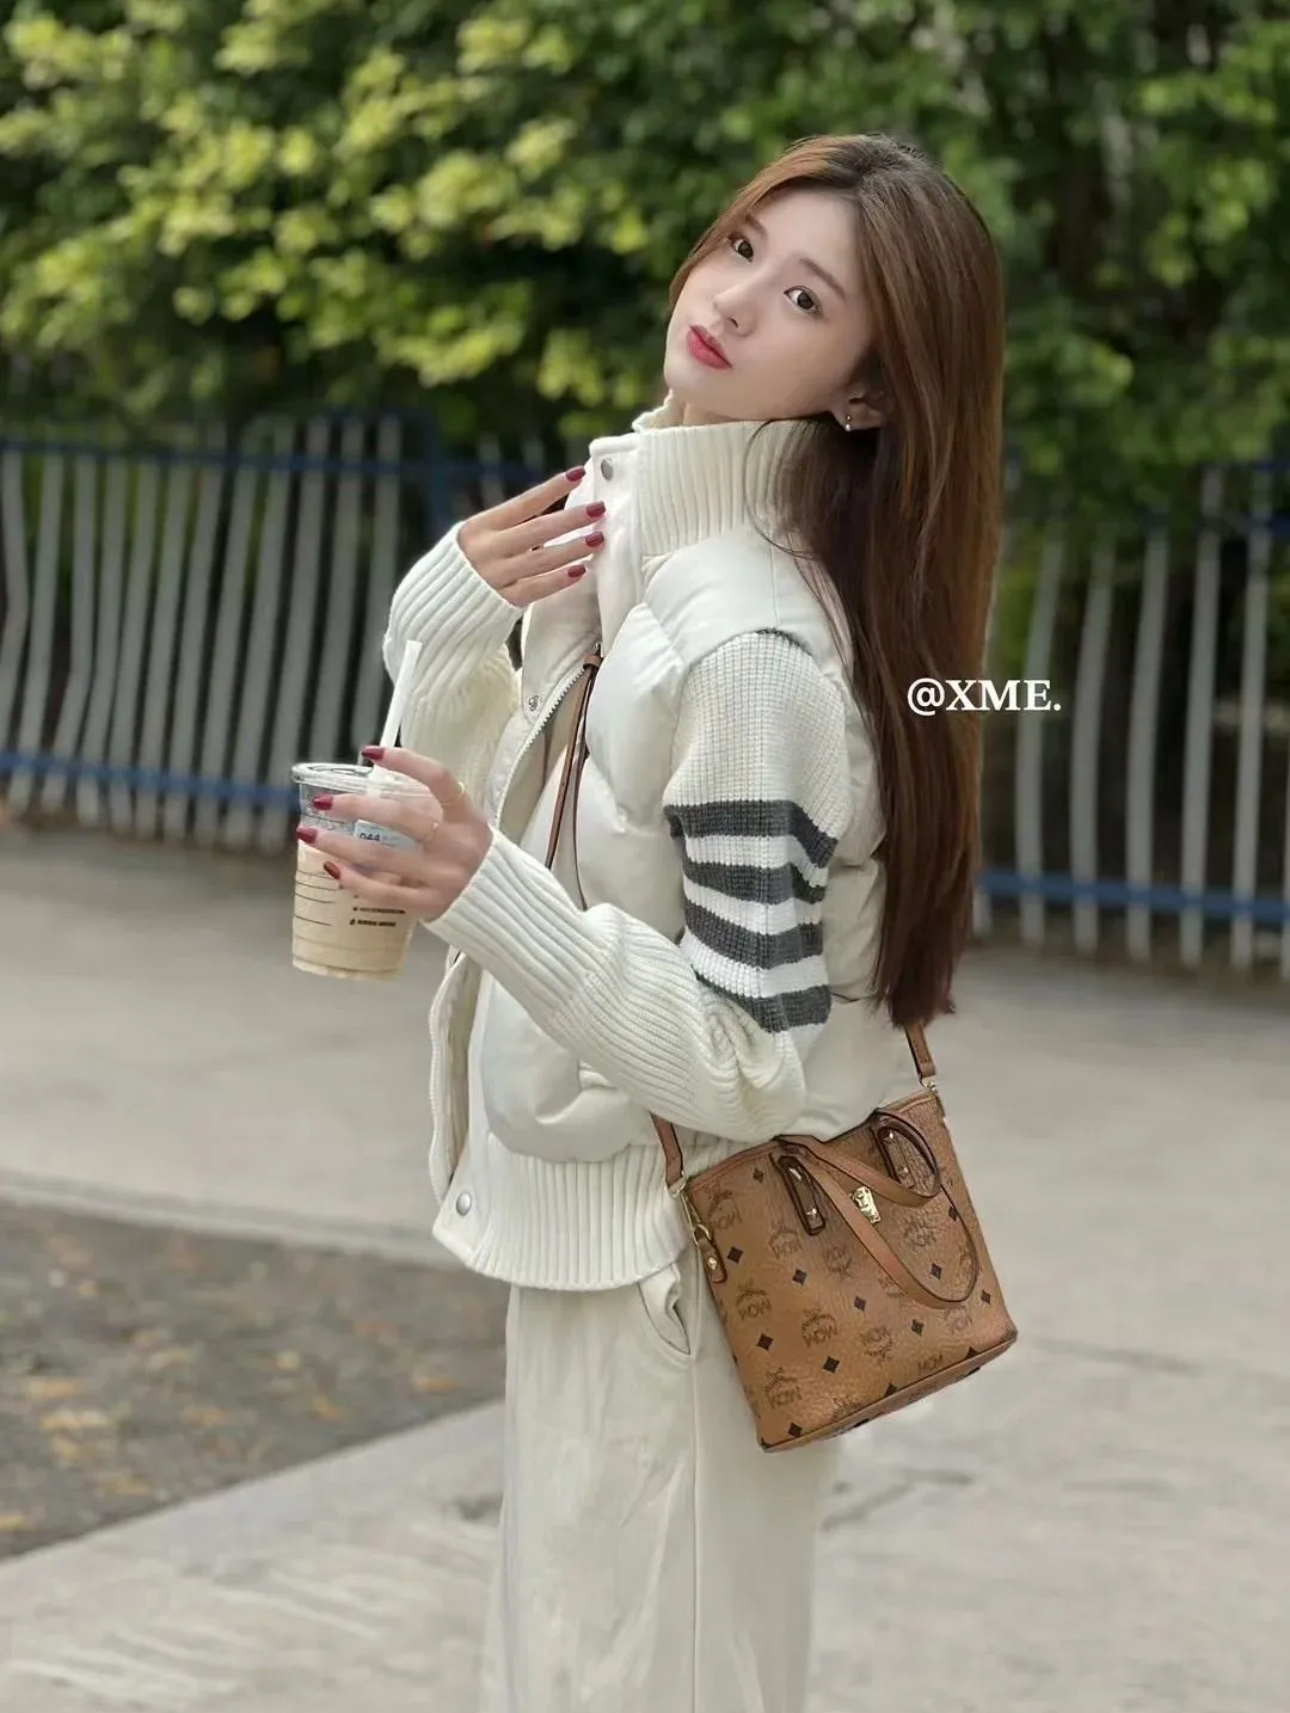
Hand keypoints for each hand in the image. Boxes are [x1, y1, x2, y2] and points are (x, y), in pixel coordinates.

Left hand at [295, 748, 490, 922]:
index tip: (371, 752)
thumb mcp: (465, 824)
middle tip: (326, 801)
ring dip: (340, 844)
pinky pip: (383, 892)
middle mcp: (457, 846)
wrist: (502, 904)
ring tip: (310, 834)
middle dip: (357, 806)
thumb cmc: (474, 855)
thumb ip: (430, 807)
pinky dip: (353, 880)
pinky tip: (331, 868)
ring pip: (382, 857)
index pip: (439, 779)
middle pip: (400, 818)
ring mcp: (442, 877)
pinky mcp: (429, 905)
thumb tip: (376, 787)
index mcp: (468, 818)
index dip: (405, 761)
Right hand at [458, 466, 605, 607]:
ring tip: (597, 538)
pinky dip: (560, 579)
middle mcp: (487, 549)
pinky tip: (581, 570)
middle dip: (572, 518)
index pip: (524, 503)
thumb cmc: (469, 562)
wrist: (439, 603)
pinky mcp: (503, 601)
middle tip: (599, 509)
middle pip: (538, 530)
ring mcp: (495, 576)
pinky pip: (537, 588)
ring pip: (542, 559)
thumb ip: (512, 526)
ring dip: (574, 548)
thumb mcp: (481, 536)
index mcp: (480, 526)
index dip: (553, 488)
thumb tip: (559, 510)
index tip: (578, 474)